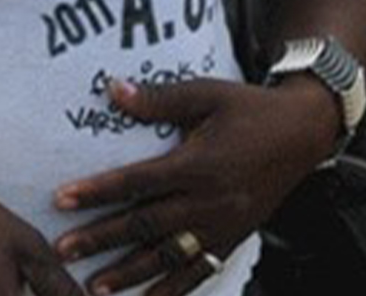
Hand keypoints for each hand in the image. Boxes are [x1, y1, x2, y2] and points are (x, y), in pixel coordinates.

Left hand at [54, 77, 338, 295]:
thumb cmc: (248, 108)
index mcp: (198, 164)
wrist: (304, 133)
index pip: (137, 182)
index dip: (97, 192)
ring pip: (169, 256)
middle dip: (100, 240)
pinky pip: (201, 270)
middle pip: (145, 225)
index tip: (61, 199)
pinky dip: (174, 289)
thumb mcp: (205, 94)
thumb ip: (157, 99)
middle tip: (63, 251)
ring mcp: (224, 225)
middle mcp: (209, 201)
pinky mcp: (235, 238)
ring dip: (130, 274)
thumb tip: (111, 89)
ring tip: (95, 288)